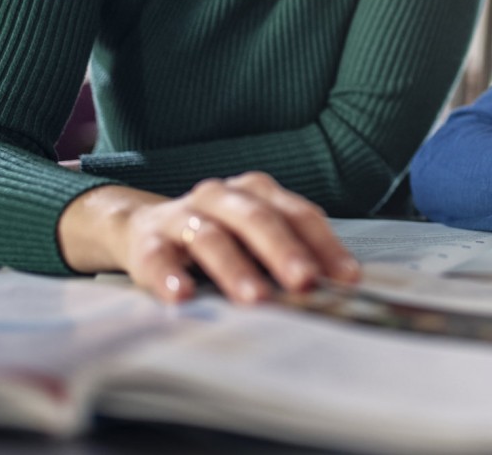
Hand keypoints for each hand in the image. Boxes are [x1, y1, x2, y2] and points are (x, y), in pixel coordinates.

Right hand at [60, 172, 359, 303]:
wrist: (144, 229)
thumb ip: (292, 256)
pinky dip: (169, 276)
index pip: (299, 215)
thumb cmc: (219, 237)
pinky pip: (158, 257)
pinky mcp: (148, 241)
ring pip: (211, 237)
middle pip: (258, 219)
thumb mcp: (257, 240)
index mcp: (257, 192)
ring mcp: (183, 215)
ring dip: (236, 269)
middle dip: (285, 251)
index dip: (325, 246)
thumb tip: (339, 289)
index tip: (347, 279)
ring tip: (255, 299)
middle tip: (306, 283)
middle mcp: (222, 196)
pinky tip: (182, 297)